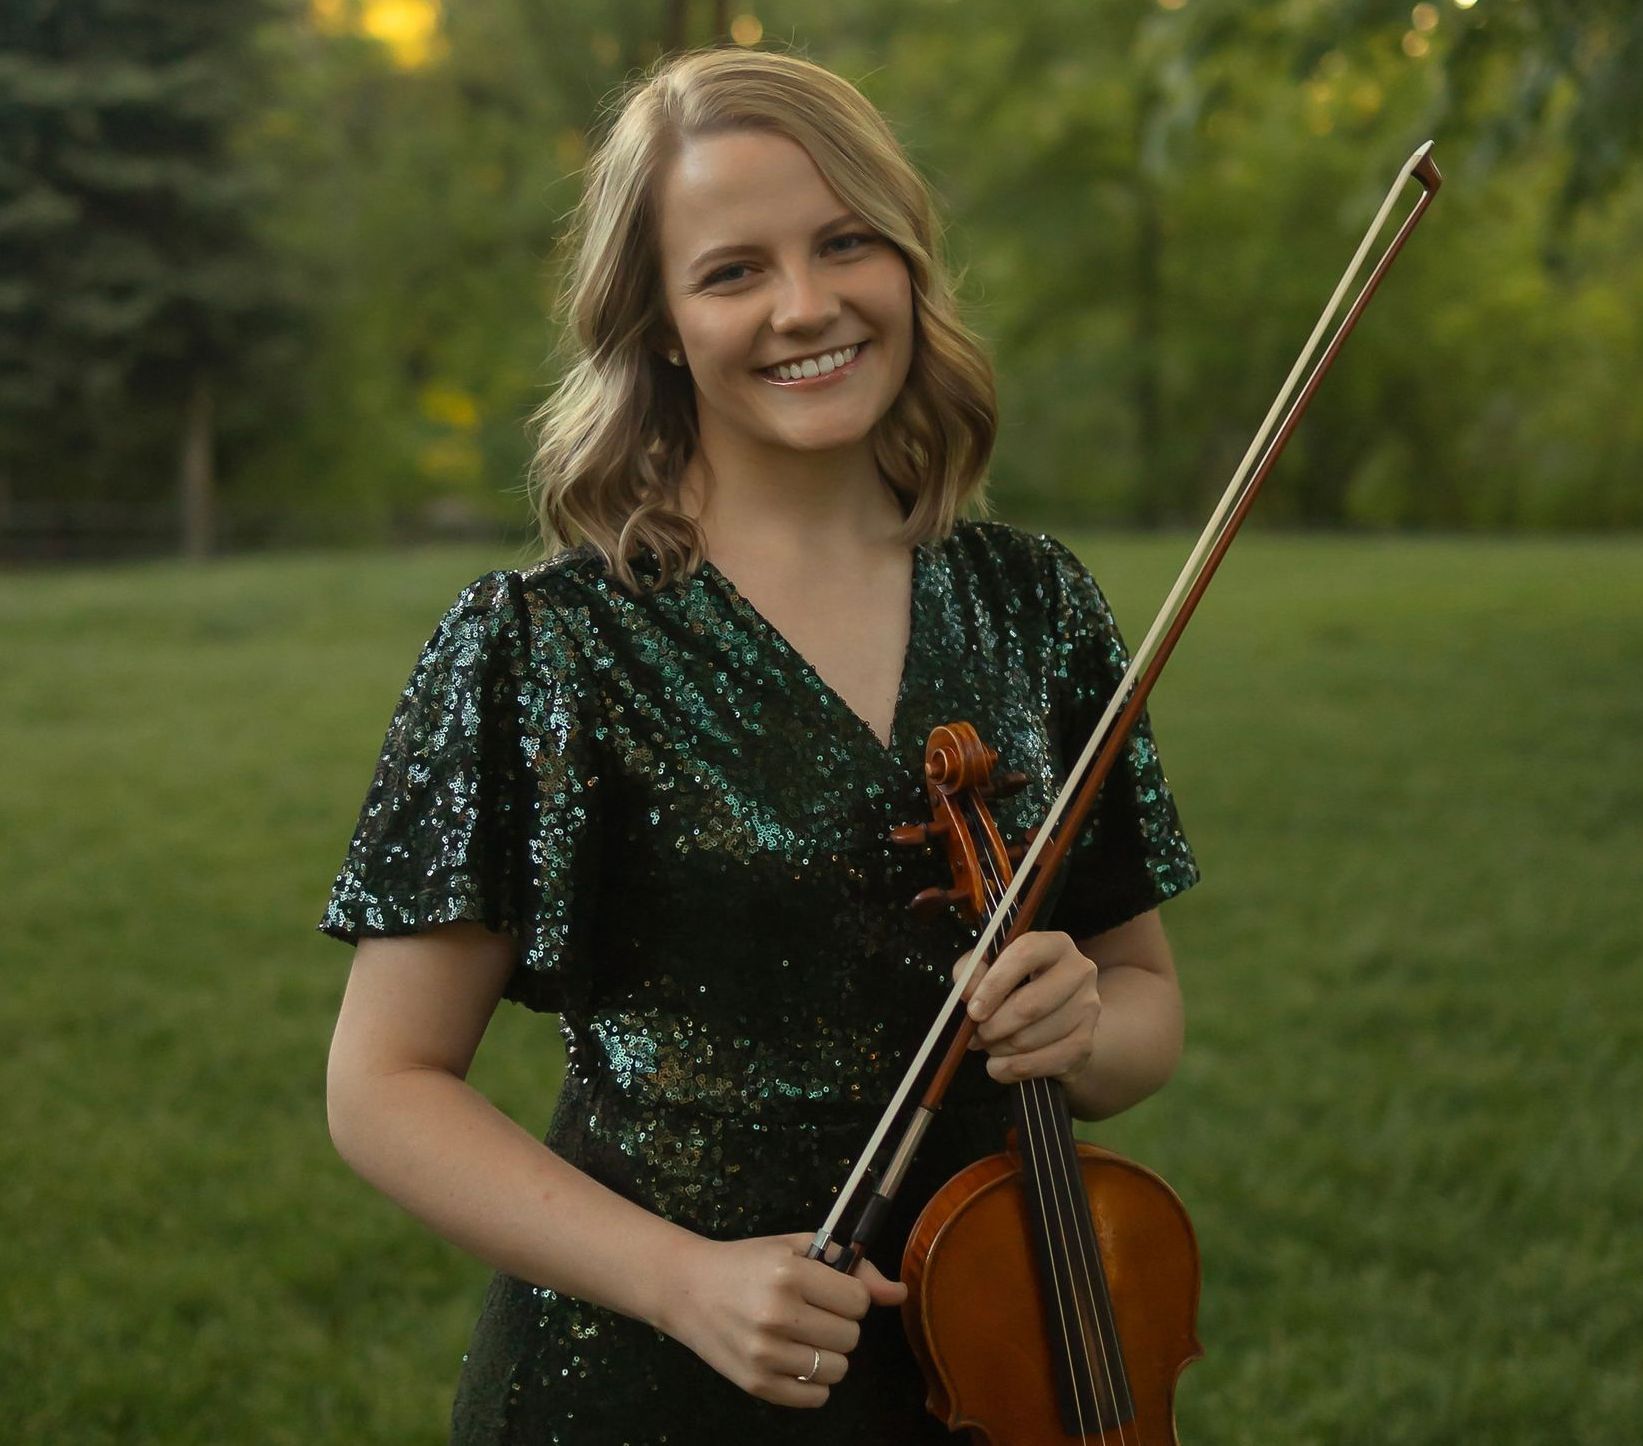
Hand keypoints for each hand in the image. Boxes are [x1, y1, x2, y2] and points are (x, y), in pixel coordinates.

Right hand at [661, 1232, 906, 1406]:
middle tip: (813, 1312)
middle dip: (840, 1323)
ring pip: (838, 1369)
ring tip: (802, 1336)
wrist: (686, 1289)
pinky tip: (794, 1359)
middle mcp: (777, 1316)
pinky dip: (813, 1383)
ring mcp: (765, 1354)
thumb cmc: (746, 1263)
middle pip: (851, 1337)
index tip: (829, 1291)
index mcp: (788, 1275)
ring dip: (828, 1354)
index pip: (858, 1301)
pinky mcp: (756, 1384)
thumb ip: (851, 1267)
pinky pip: (816, 1398)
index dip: (850, 1295)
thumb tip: (898, 1293)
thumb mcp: (796, 1249)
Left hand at [952, 930, 1101, 1086]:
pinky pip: (1042, 1063)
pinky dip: (1012, 1068)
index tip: (973, 1010)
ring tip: (988, 1046)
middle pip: (1030, 1004)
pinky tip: (999, 1065)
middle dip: (994, 1026)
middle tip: (975, 1035)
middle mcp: (1080, 971)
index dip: (995, 983)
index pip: (1025, 954)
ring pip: (1032, 1038)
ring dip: (999, 1048)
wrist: (1057, 1020)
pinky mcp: (1085, 1044)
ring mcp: (1087, 1009)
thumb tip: (967, 993)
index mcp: (1055, 944)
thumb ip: (972, 971)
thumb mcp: (990, 968)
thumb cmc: (1017, 986)